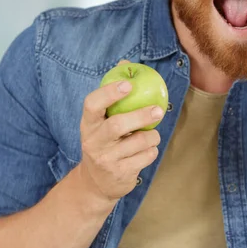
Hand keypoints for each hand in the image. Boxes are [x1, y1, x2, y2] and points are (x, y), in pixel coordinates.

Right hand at [78, 60, 163, 203]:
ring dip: (152, 136)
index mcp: (88, 124)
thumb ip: (113, 95)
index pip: (92, 104)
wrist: (96, 183)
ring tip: (151, 135)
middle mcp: (94, 141)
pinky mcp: (121, 174)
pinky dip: (152, 151)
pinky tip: (146, 151)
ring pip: (138, 141)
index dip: (109, 92)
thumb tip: (126, 64)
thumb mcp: (102, 121)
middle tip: (157, 110)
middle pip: (117, 125)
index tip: (128, 84)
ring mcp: (106, 159)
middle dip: (140, 116)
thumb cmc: (104, 142)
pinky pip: (146, 156)